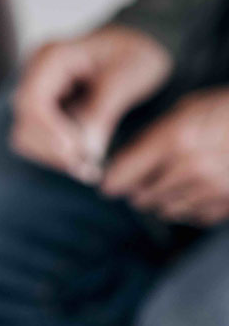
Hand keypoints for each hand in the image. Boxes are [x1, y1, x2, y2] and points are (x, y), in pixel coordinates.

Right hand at [11, 24, 172, 181]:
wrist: (141, 44)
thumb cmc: (136, 52)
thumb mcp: (126, 78)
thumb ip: (102, 112)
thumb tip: (86, 151)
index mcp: (51, 58)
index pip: (30, 101)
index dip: (48, 132)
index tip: (76, 152)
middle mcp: (36, 75)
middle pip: (24, 124)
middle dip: (53, 150)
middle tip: (88, 168)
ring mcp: (38, 93)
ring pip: (26, 137)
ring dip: (54, 157)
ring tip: (88, 168)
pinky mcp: (46, 110)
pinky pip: (39, 139)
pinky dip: (58, 155)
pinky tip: (83, 160)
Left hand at [102, 88, 228, 224]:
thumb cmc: (227, 109)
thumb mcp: (188, 109)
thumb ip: (154, 136)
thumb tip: (126, 160)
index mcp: (173, 139)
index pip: (122, 173)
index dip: (111, 181)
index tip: (108, 185)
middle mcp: (189, 167)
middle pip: (142, 196)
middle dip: (138, 190)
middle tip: (142, 181)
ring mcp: (212, 188)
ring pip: (167, 209)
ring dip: (164, 200)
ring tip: (174, 182)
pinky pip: (196, 216)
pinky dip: (191, 208)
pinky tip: (198, 190)